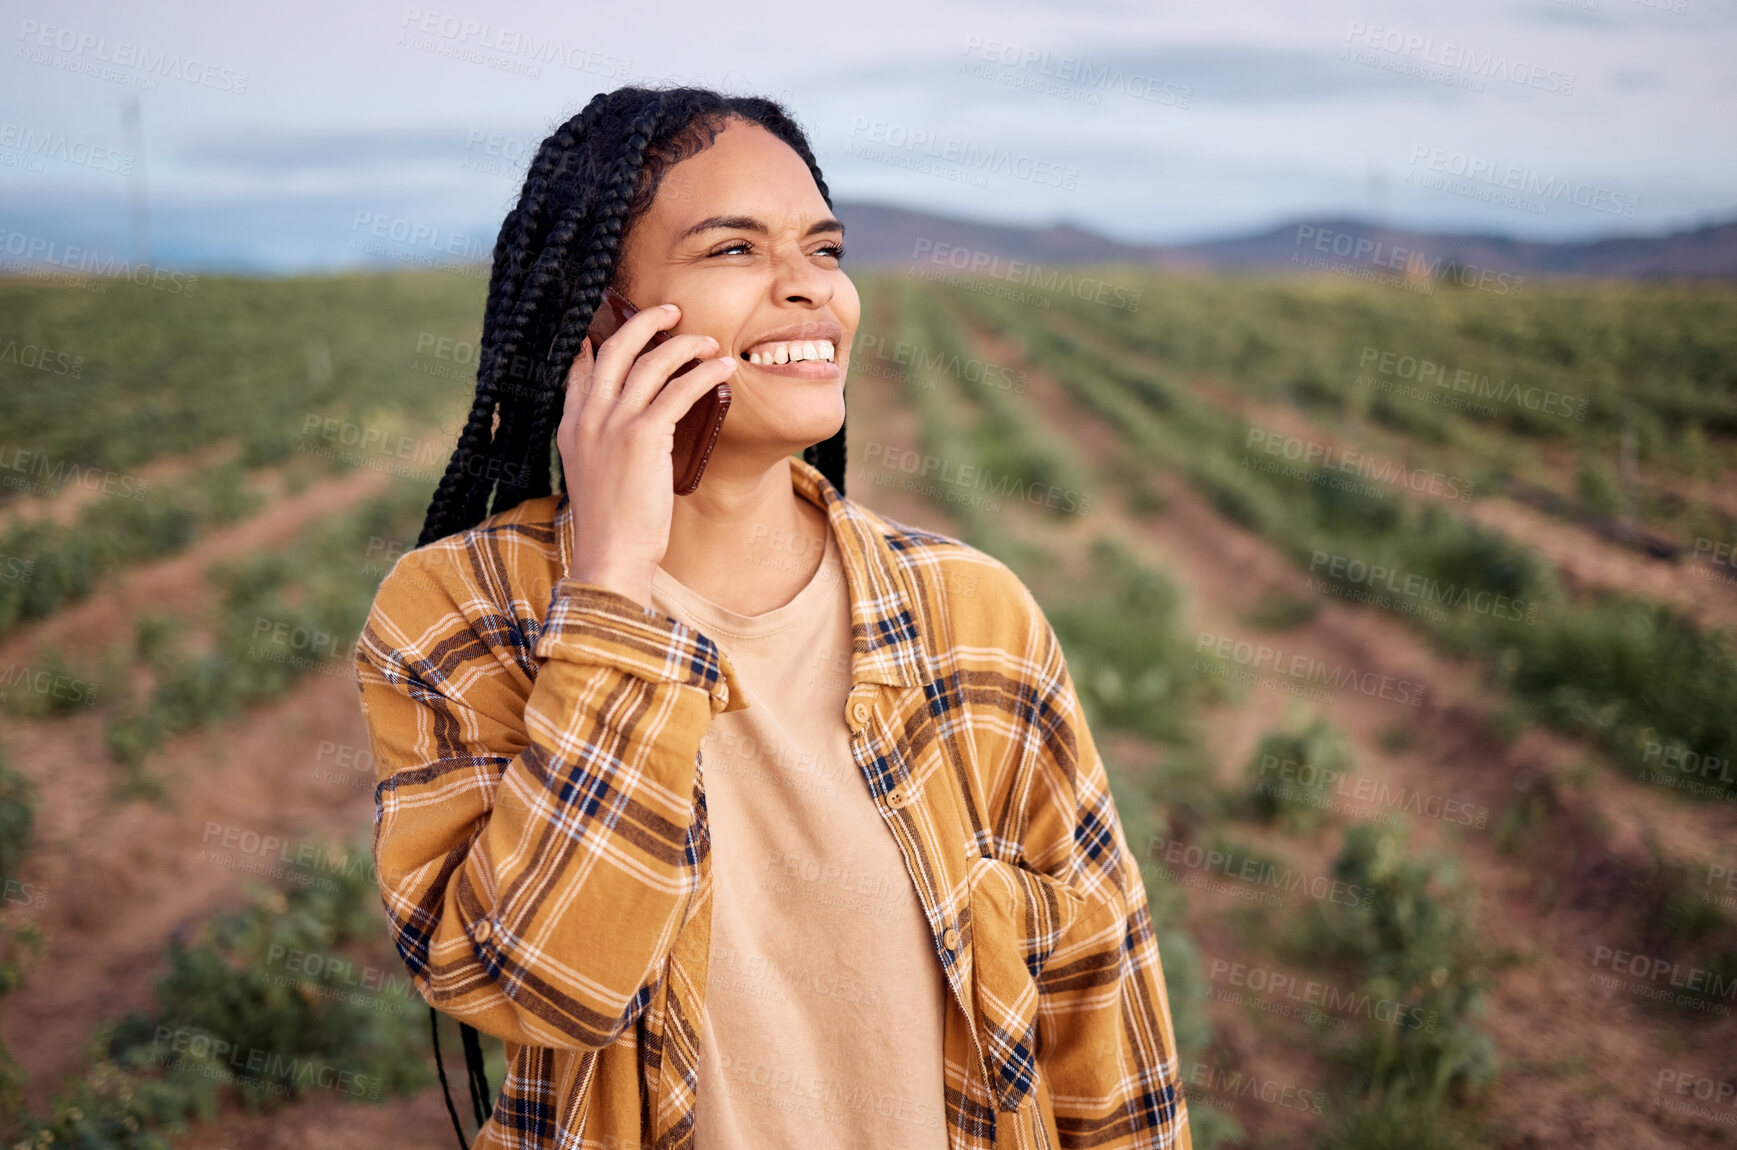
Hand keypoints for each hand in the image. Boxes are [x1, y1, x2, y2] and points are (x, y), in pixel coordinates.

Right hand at [556, 301, 736, 607]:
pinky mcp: (643, 436)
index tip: (616, 323)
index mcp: (571, 426)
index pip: (580, 367)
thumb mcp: (594, 477)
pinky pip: (679, 390)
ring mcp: (612, 424)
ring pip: (650, 363)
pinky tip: (722, 369)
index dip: (599, 339)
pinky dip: (704, 374)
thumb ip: (603, 445)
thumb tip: (632, 429)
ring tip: (708, 341)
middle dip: (644, 322)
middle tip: (671, 312)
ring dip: (684, 344)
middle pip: (614, 348)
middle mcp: (587, 417)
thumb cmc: (612, 526)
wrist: (610, 555)